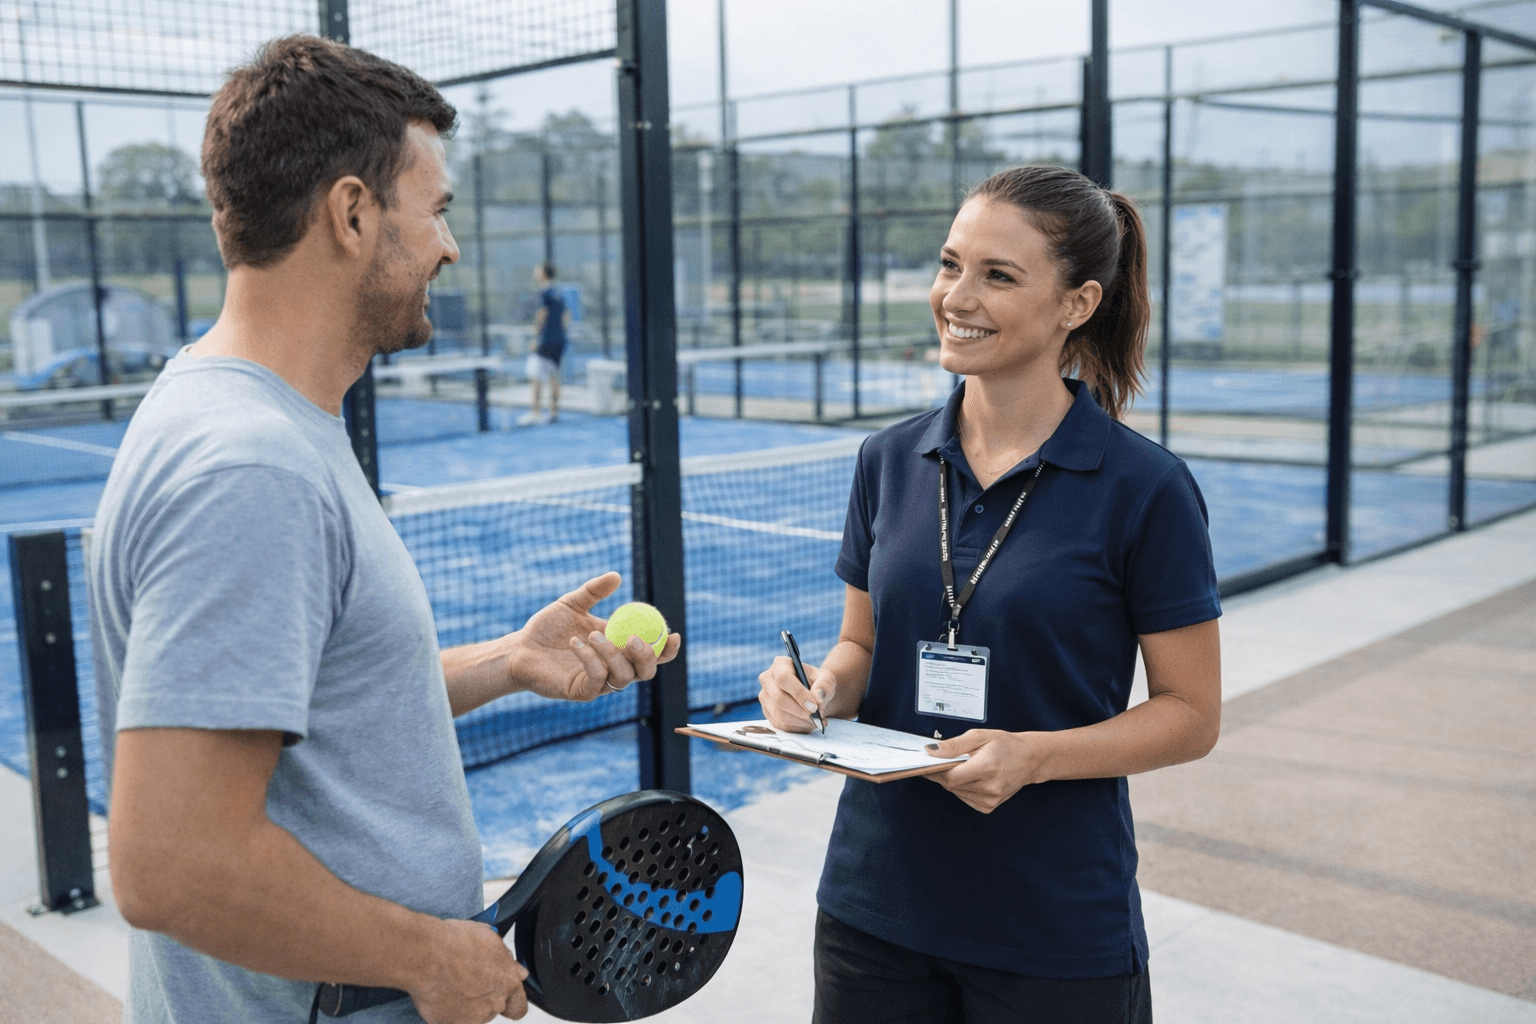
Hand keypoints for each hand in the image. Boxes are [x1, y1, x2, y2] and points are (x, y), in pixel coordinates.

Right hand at [410, 918, 527, 1022]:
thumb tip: (515, 969)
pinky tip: (439, 993)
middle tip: (467, 983)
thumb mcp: (491, 939)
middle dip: (484, 998)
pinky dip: (446, 1011)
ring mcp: (475, 1017)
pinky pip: (452, 1019)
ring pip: (474, 1014)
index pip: (519, 1004)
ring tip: (449, 984)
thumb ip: (506, 960)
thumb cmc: (456, 943)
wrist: (428, 956)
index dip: (511, 1001)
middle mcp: (495, 1002)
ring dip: (465, 1004)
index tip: (503, 997)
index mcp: (509, 980)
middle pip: (494, 1007)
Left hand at [516, 572, 682, 701]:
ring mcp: (599, 682)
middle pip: (646, 672)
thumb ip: (594, 592)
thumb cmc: (548, 628)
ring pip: (623, 676)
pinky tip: (575, 643)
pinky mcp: (582, 692)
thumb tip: (616, 576)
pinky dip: (591, 660)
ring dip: (612, 654)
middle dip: (646, 656)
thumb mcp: (572, 603)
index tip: (674, 633)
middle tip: (632, 638)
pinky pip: (598, 679)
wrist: (520, 649)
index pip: (653, 653)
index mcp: (619, 648)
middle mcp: (614, 668)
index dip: (668, 649)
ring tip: (591, 634)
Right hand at [757, 656, 835, 732]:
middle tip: (815, 715)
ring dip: (799, 721)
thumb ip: (824, 685)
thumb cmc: (818, 683)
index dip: (798, 693)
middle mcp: (767, 679)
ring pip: (779, 714)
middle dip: (799, 711)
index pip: (783, 678)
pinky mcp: (767, 712)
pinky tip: (808, 723)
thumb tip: (817, 696)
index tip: (813, 705)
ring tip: (815, 720)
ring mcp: (764, 696)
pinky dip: (796, 727)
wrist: (813, 694)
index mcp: (780, 664)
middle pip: (779, 699)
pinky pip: (779, 725)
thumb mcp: (827, 679)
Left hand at [923, 729, 1045, 813]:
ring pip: (956, 792)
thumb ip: (954, 745)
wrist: (1029, 759)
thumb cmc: (1006, 745)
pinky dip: (962, 788)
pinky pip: (964, 798)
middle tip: (943, 761)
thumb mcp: (979, 736)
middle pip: (950, 785)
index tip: (925, 763)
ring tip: (964, 767)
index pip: (950, 776)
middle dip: (942, 773)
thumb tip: (931, 752)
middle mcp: (989, 787)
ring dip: (952, 780)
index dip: (934, 771)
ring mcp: (990, 799)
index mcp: (987, 767)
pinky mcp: (989, 806)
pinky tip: (971, 777)